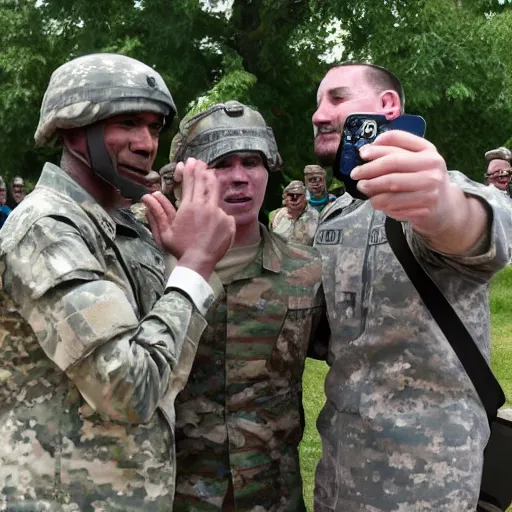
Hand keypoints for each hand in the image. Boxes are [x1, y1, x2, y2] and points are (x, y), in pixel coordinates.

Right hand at [142, 158, 235, 279]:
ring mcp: (219, 213)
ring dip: (212, 182)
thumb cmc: (180, 249)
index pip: (189, 183)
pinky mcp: (229, 222)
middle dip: (201, 170)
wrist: (199, 262)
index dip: (189, 171)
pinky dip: (219, 210)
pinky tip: (215, 212)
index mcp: (189, 207)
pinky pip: (224, 211)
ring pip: (216, 192)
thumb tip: (147, 196)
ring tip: (209, 174)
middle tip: (199, 162)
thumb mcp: (164, 232)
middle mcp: (205, 207)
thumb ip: (157, 212)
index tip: (188, 162)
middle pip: (205, 182)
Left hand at [351, 130, 487, 252]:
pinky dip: (382, 205)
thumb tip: (367, 149)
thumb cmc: (423, 178)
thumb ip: (395, 150)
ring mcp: (430, 189)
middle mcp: (432, 168)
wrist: (444, 206)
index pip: (398, 143)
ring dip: (371, 190)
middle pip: (392, 165)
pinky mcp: (424, 209)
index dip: (377, 148)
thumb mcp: (416, 159)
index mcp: (428, 151)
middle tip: (356, 175)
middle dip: (368, 170)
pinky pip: (394, 207)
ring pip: (390, 188)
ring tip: (364, 189)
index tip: (362, 154)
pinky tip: (380, 202)